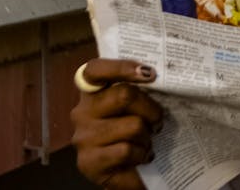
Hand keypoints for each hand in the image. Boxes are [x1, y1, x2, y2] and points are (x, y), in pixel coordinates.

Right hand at [71, 59, 163, 189]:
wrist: (124, 172)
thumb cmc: (131, 134)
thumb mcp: (133, 108)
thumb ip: (136, 91)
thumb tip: (156, 76)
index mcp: (91, 92)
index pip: (95, 70)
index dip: (120, 66)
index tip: (149, 73)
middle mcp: (81, 111)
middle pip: (124, 94)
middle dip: (151, 108)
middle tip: (157, 121)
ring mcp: (83, 137)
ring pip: (132, 125)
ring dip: (147, 136)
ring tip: (146, 142)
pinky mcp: (88, 161)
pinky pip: (126, 150)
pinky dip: (141, 154)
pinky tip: (141, 157)